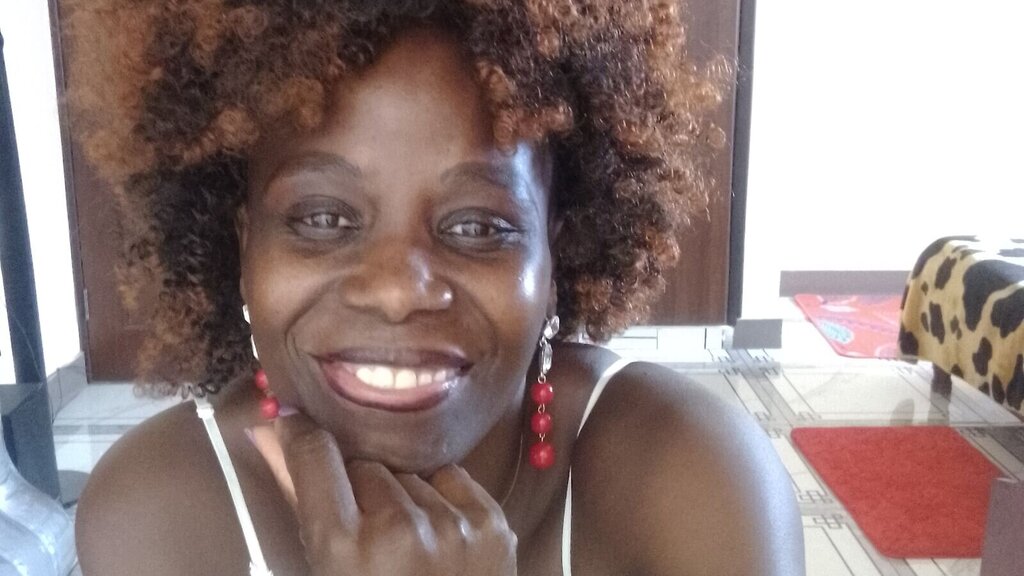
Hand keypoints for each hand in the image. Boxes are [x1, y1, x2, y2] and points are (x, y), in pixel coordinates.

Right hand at [248, 412, 517, 574]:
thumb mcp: (327, 573)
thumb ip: (310, 514)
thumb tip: (277, 438)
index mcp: (344, 549)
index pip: (313, 454)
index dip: (300, 433)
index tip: (295, 420)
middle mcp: (398, 528)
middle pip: (365, 466)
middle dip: (359, 488)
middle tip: (364, 525)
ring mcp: (451, 524)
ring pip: (409, 473)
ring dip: (402, 496)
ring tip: (406, 540)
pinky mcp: (491, 523)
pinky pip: (451, 478)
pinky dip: (441, 499)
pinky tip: (438, 535)